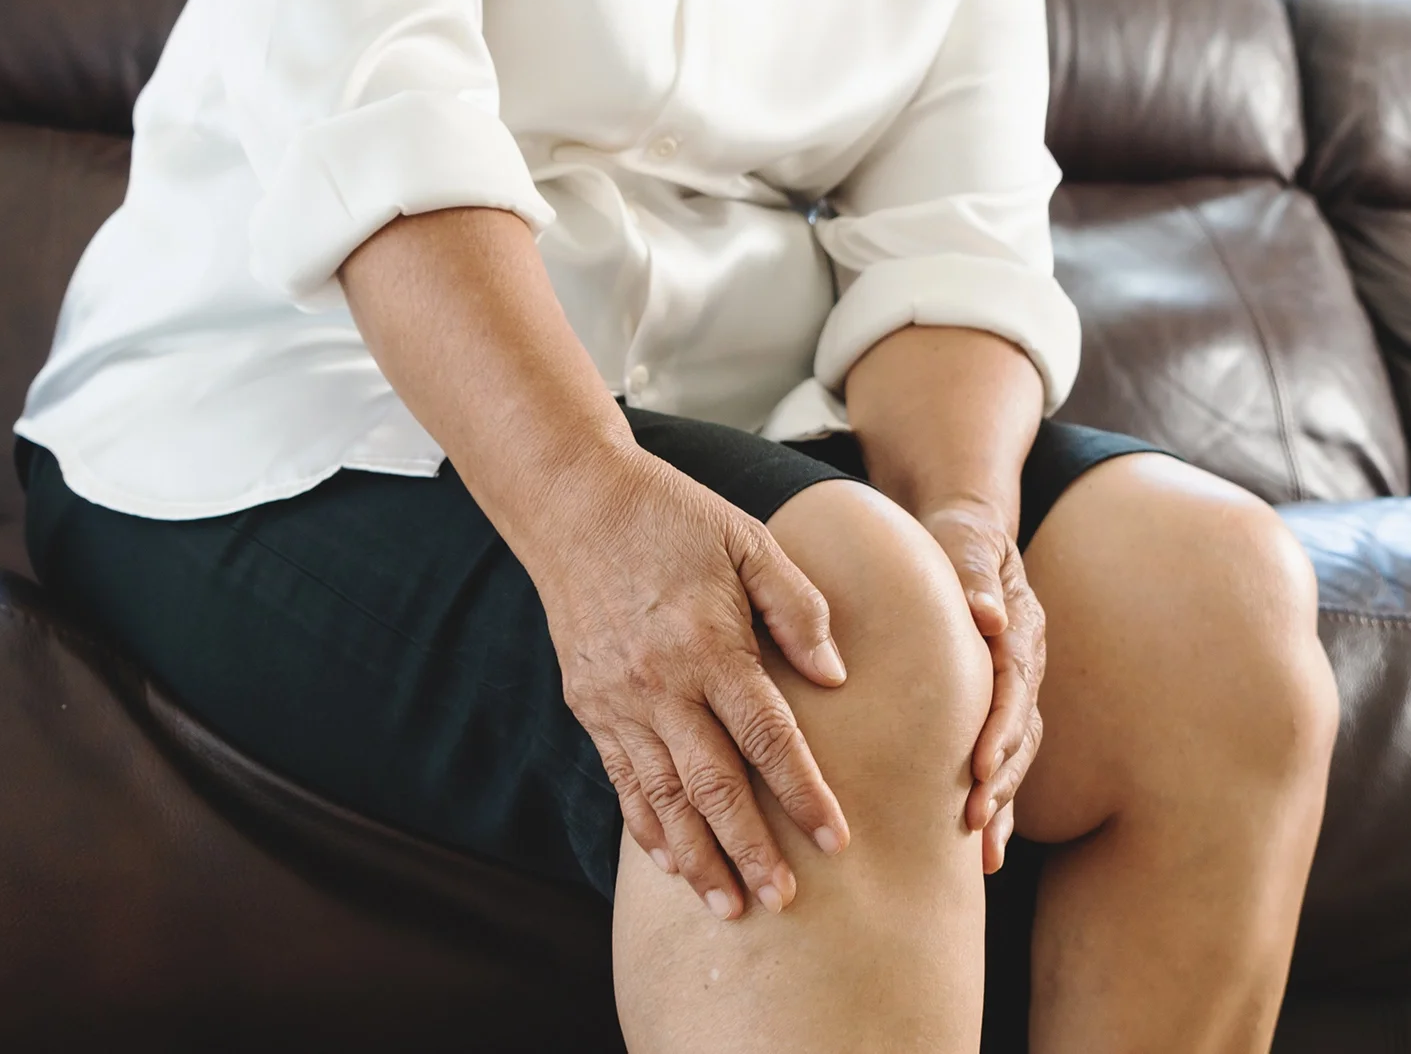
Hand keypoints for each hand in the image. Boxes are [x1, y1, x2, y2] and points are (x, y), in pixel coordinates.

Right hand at [535, 450, 850, 920]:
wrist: (575, 503)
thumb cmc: (675, 518)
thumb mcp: (750, 542)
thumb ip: (799, 607)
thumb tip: (836, 676)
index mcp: (709, 644)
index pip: (767, 735)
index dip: (803, 791)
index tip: (835, 836)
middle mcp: (660, 683)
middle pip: (713, 785)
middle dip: (751, 850)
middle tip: (783, 900)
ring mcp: (618, 700)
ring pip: (662, 798)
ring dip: (698, 858)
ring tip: (729, 906)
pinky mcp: (590, 705)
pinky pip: (621, 781)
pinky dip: (646, 828)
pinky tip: (671, 864)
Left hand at [919, 498, 1044, 875]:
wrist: (962, 535)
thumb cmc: (958, 536)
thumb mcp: (966, 539)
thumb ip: (974, 572)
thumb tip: (988, 616)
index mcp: (1022, 631)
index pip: (1015, 686)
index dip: (1001, 727)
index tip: (979, 763)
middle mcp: (1025, 667)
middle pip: (1022, 731)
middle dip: (1001, 778)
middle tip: (973, 817)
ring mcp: (1014, 692)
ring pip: (1016, 755)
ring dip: (1000, 801)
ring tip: (981, 850)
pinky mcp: (994, 710)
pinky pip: (999, 761)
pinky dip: (994, 805)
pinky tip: (981, 854)